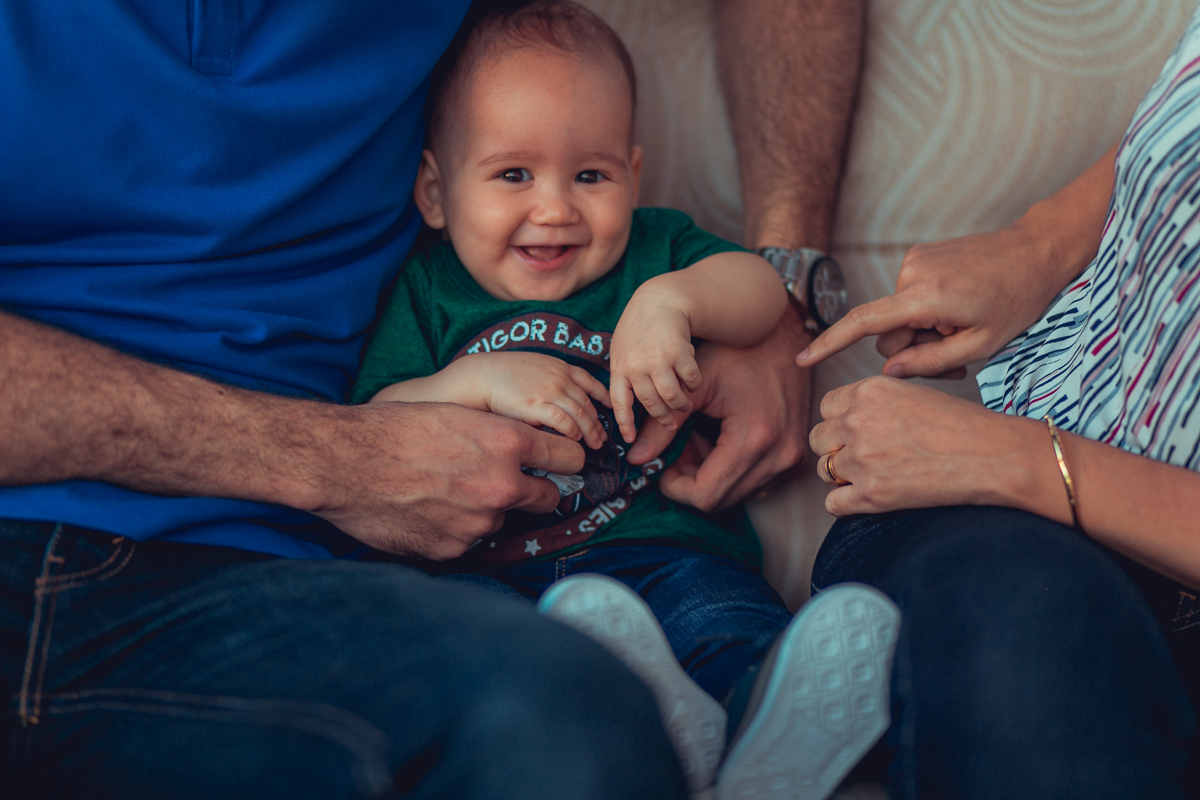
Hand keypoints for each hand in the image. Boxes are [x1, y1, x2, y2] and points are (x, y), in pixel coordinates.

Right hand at [308, 402, 586, 558]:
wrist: (344, 463)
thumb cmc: (395, 429)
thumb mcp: (458, 414)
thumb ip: (499, 436)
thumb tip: (529, 451)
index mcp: (507, 444)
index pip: (569, 457)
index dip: (565, 459)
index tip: (560, 463)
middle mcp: (502, 486)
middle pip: (549, 498)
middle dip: (535, 492)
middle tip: (507, 483)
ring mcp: (479, 522)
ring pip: (503, 519)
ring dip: (486, 510)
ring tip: (446, 492)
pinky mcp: (454, 548)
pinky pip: (469, 540)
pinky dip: (456, 529)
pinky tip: (428, 511)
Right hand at [462, 352, 610, 449]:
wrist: (482, 376)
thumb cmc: (505, 374)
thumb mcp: (536, 366)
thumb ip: (553, 378)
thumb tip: (565, 398)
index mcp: (560, 366)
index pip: (590, 382)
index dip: (603, 397)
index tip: (609, 409)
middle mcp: (559, 377)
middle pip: (587, 403)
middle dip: (597, 423)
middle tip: (602, 438)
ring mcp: (549, 390)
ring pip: (580, 414)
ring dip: (590, 432)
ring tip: (594, 445)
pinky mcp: (536, 405)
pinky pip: (563, 422)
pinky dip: (572, 432)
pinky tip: (574, 440)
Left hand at [609, 284, 700, 442]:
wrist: (660, 301)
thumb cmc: (639, 328)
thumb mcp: (622, 348)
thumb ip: (624, 374)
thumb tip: (626, 407)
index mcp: (620, 366)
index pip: (620, 402)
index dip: (625, 423)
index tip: (629, 440)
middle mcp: (637, 365)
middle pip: (651, 403)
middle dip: (662, 418)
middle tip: (670, 423)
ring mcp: (658, 359)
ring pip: (672, 396)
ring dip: (681, 406)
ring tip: (683, 406)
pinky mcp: (679, 353)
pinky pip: (690, 380)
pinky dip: (694, 386)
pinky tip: (693, 384)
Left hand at [627, 305, 810, 511]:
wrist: (784, 335)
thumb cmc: (737, 352)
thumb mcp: (695, 386)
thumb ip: (662, 426)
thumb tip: (635, 458)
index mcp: (755, 436)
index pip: (707, 494)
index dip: (676, 487)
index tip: (661, 470)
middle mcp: (779, 454)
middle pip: (722, 499)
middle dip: (692, 480)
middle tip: (678, 451)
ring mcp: (791, 457)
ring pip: (739, 493)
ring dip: (712, 476)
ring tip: (699, 439)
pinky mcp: (795, 455)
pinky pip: (757, 481)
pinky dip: (732, 470)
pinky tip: (720, 440)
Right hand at [795, 223, 1068, 377]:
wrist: (1036, 249)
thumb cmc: (1017, 300)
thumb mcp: (982, 344)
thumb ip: (931, 362)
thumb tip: (890, 370)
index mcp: (925, 296)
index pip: (864, 323)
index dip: (830, 344)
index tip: (802, 360)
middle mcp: (911, 273)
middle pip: (888, 331)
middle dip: (913, 347)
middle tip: (956, 354)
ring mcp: (914, 261)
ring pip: (900, 316)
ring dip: (925, 330)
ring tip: (963, 327)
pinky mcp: (920, 256)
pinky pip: (910, 298)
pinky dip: (928, 311)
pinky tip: (960, 307)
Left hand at [809, 375, 1069, 520]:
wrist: (995, 456)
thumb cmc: (962, 425)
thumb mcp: (912, 393)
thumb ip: (874, 402)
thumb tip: (847, 417)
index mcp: (868, 391)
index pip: (826, 407)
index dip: (841, 421)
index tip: (859, 431)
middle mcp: (858, 421)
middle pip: (819, 438)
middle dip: (837, 448)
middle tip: (866, 456)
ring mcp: (862, 458)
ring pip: (824, 471)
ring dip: (843, 476)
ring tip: (876, 475)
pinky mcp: (872, 494)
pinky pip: (833, 504)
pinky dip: (848, 504)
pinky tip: (871, 497)